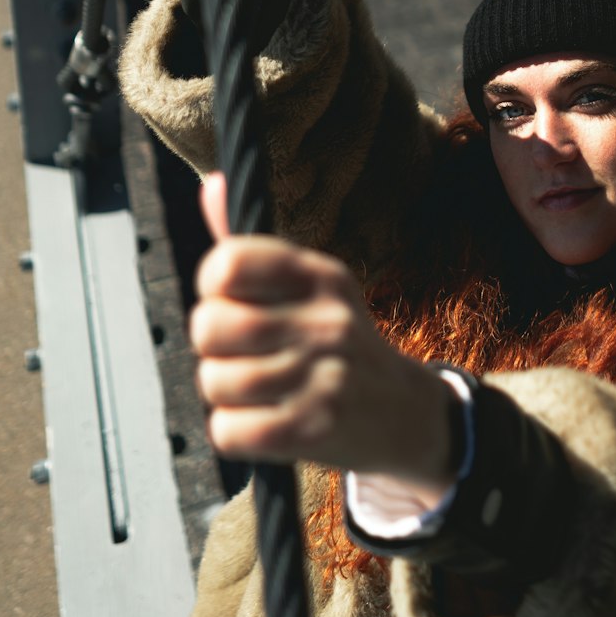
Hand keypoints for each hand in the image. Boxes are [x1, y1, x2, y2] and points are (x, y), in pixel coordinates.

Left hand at [190, 175, 454, 496]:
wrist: (405, 414)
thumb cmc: (340, 343)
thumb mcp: (311, 286)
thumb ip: (253, 248)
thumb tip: (212, 184)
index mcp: (321, 275)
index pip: (228, 263)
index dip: (213, 287)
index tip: (232, 301)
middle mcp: (327, 320)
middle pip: (211, 325)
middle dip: (212, 346)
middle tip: (241, 354)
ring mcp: (323, 377)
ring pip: (214, 381)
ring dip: (224, 394)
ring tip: (258, 390)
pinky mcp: (313, 430)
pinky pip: (227, 430)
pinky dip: (234, 432)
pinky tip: (264, 421)